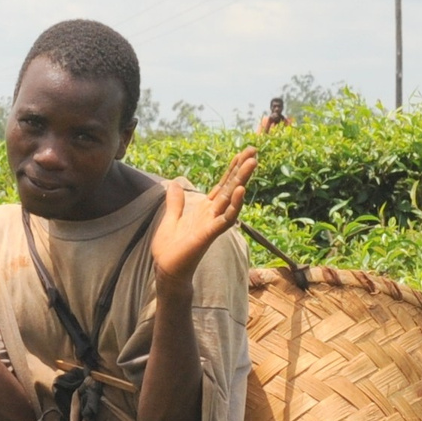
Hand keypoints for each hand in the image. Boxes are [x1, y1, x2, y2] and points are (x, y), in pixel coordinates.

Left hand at [151, 146, 257, 285]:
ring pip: (232, 199)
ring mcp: (213, 223)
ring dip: (242, 180)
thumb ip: (176, 203)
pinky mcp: (210, 234)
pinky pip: (226, 218)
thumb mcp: (171, 218)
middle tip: (254, 151)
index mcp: (204, 209)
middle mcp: (212, 214)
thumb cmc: (171, 249)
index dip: (231, 169)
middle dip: (242, 169)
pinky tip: (240, 190)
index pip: (222, 185)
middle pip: (230, 187)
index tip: (242, 152)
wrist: (167, 270)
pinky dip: (234, 204)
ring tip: (252, 163)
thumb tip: (174, 184)